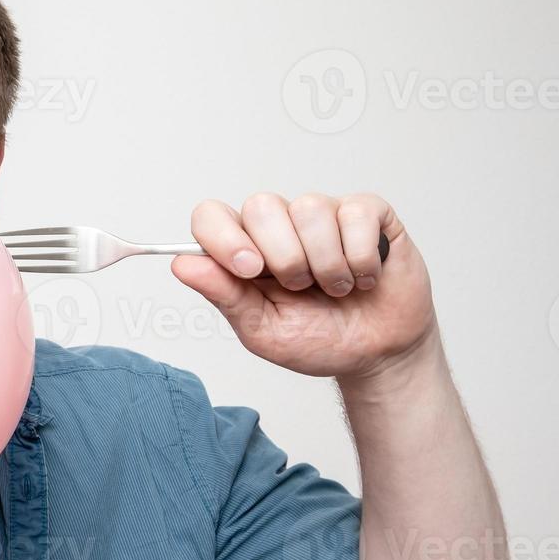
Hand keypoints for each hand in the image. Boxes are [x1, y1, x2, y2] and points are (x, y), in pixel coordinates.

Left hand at [171, 193, 437, 379]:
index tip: (248, 269)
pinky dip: (360, 258)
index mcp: (244, 250)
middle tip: (301, 288)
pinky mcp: (366, 213)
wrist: (376, 354)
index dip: (223, 236)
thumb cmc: (317, 339)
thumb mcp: (262, 329)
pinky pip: (356, 214)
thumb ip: (224, 294)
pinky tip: (364, 276)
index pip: (212, 215)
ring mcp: (323, 215)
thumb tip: (182, 264)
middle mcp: (279, 225)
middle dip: (284, 257)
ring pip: (310, 208)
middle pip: (261, 205)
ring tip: (336, 287)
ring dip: (326, 263)